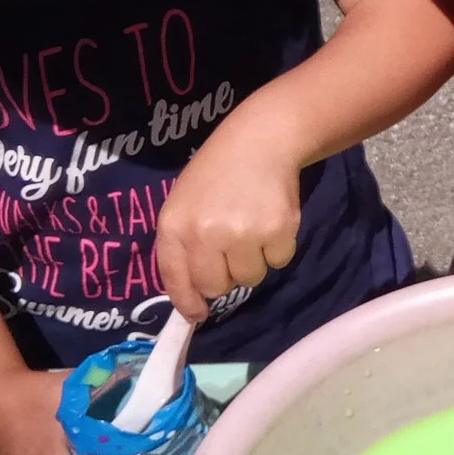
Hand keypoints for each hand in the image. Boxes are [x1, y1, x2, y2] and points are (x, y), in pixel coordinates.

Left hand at [156, 118, 303, 316]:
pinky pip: (279, 262)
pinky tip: (270, 220)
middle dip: (225, 275)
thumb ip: (183, 245)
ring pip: (250, 278)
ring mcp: (242, 234)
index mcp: (174, 226)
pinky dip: (277, 248)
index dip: (187, 302)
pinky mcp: (277, 231)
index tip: (197, 314)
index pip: (176, 279)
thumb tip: (196, 296)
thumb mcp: (183, 203)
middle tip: (232, 248)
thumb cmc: (216, 173)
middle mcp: (205, 234)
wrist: (260, 140)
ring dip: (253, 261)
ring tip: (252, 229)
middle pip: (216, 286)